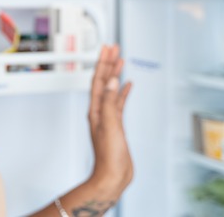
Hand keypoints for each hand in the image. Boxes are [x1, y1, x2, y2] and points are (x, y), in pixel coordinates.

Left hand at [88, 44, 132, 193]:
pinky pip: (120, 102)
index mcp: (96, 109)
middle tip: (114, 47)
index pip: (99, 80)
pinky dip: (124, 92)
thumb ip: (110, 102)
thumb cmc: (109, 156)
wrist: (112, 176)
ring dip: (115, 74)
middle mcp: (100, 111)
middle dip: (108, 63)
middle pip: (104, 81)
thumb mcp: (110, 126)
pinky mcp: (117, 124)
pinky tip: (128, 85)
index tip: (108, 48)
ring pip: (112, 89)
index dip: (103, 63)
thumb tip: (112, 81)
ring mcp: (108, 117)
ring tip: (120, 60)